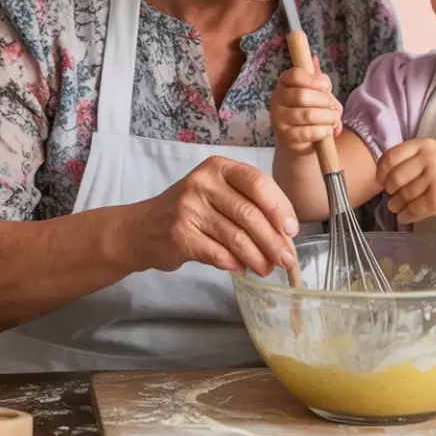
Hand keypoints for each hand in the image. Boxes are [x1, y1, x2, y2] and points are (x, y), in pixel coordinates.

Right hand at [130, 156, 300, 277]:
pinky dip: (236, 264)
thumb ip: (249, 204)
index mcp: (218, 167)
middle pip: (250, 213)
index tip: (292, 230)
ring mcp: (188, 209)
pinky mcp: (180, 235)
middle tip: (286, 259)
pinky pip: (219, 254)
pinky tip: (243, 268)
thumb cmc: (190, 209)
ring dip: (258, 257)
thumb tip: (285, 236)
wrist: (143, 228)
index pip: (259, 183)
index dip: (280, 208)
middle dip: (273, 240)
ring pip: (236, 237)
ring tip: (267, 269)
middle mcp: (202, 183)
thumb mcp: (218, 192)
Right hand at [270, 55, 342, 154]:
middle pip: (302, 95)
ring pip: (307, 115)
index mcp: (284, 84)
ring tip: (333, 119)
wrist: (302, 141)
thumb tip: (314, 59)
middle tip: (332, 107)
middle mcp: (277, 99)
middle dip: (324, 101)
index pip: (294, 75)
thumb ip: (318, 80)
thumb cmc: (311, 111)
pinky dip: (324, 131)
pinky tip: (328, 130)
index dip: (313, 80)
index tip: (327, 86)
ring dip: (328, 117)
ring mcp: (279, 119)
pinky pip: (308, 132)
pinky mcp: (286, 137)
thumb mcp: (317, 93)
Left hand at [376, 139, 435, 223]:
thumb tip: (379, 177)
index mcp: (424, 145)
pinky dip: (406, 215)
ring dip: (396, 205)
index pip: (391, 156)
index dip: (382, 170)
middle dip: (389, 189)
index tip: (381, 179)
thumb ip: (407, 159)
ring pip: (404, 195)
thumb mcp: (429, 154)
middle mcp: (430, 159)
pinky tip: (404, 216)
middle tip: (391, 194)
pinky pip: (414, 209)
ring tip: (395, 207)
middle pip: (396, 177)